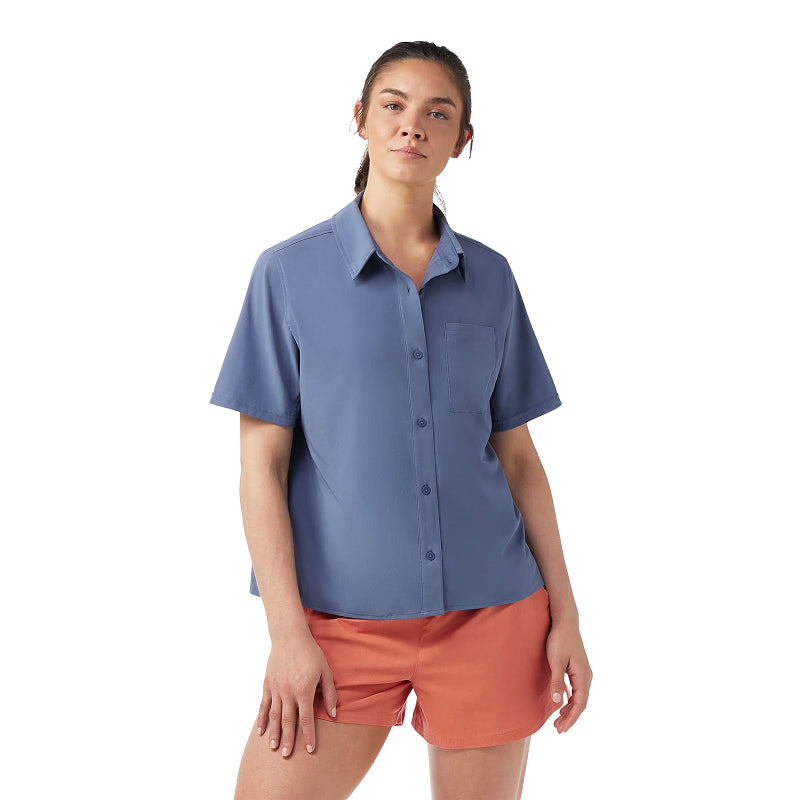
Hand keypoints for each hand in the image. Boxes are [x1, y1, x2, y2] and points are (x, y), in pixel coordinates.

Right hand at [255, 631, 338, 756]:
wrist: (289, 637)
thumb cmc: (311, 653)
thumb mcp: (325, 671)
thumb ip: (329, 693)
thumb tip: (333, 714)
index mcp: (304, 690)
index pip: (306, 719)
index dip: (308, 736)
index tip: (310, 750)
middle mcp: (288, 692)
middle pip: (288, 721)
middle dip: (288, 740)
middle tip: (287, 756)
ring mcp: (276, 689)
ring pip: (274, 716)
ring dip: (274, 733)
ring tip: (273, 748)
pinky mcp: (267, 684)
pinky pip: (263, 705)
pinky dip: (261, 719)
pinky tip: (260, 732)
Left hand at [546, 620, 591, 733]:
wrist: (564, 621)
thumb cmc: (560, 639)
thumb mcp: (556, 661)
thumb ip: (557, 681)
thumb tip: (558, 702)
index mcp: (583, 676)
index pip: (580, 704)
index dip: (571, 718)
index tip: (561, 728)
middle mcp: (586, 676)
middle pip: (580, 703)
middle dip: (570, 717)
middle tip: (558, 730)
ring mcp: (582, 672)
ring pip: (578, 696)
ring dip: (570, 709)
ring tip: (559, 720)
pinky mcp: (576, 668)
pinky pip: (575, 689)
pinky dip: (569, 699)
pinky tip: (563, 703)